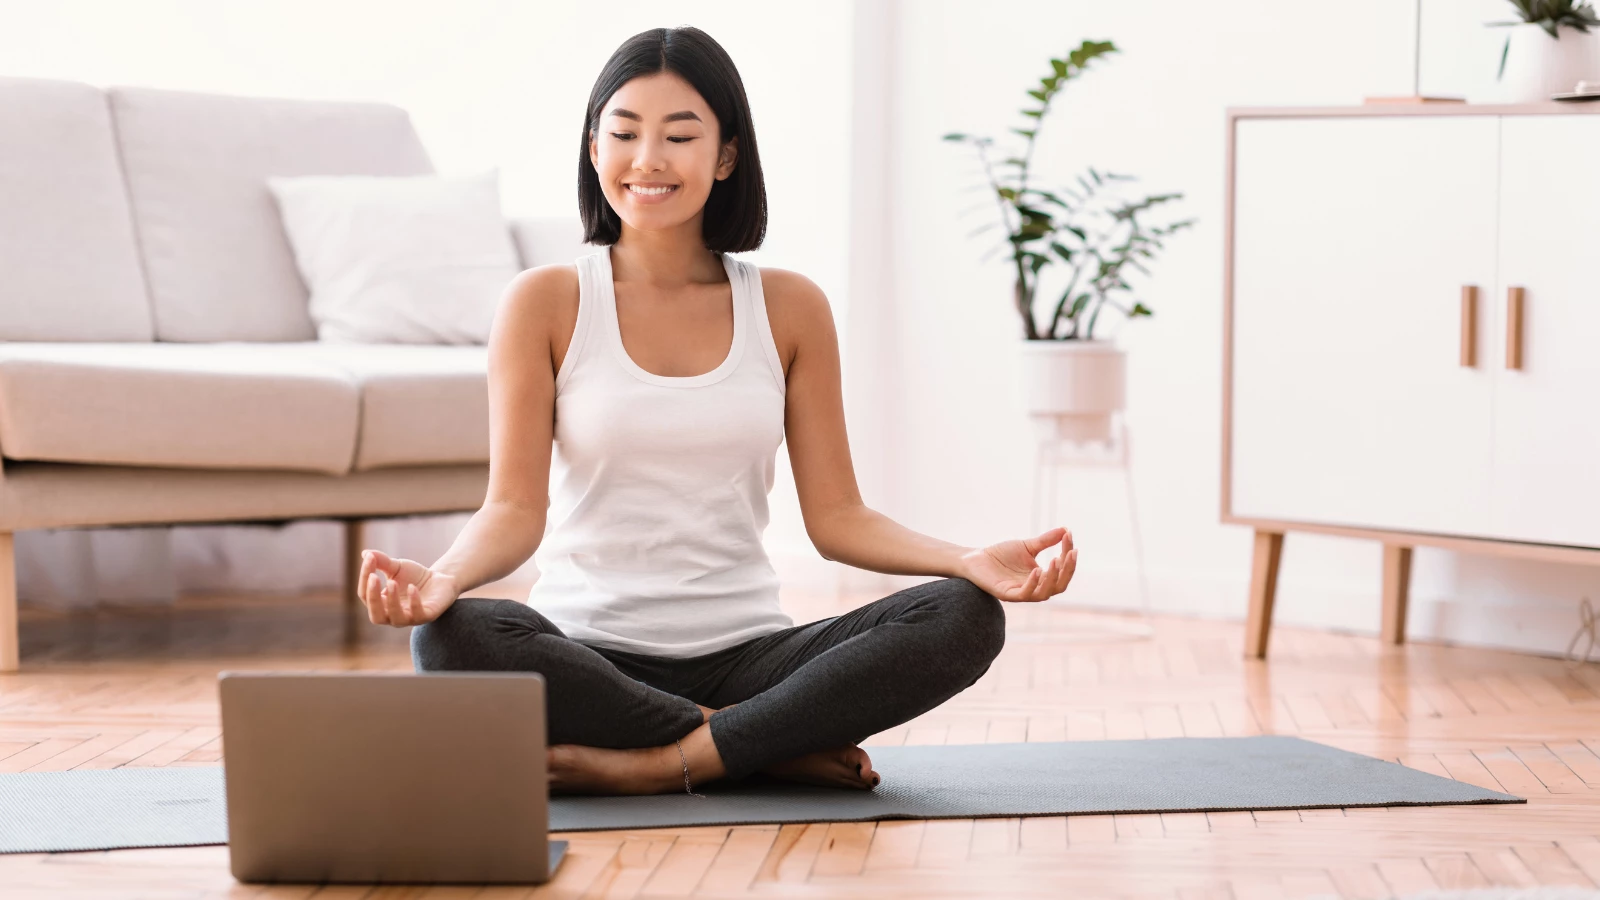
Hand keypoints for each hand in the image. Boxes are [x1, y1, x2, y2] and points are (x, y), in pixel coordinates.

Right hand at [356, 549, 459, 626]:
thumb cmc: (414, 576)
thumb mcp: (396, 567)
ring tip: (392, 582)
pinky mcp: (427, 615)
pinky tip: (412, 587)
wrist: (440, 578)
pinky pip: (418, 615)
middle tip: (374, 577)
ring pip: (396, 618)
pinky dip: (414, 602)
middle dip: (373, 597)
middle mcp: (392, 615)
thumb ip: (381, 562)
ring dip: (392, 601)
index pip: (365, 596)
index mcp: (381, 604)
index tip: (369, 559)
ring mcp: (410, 618)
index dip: (364, 578)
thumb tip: (365, 553)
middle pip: (376, 616)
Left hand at [958, 526, 1076, 602]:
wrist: (975, 559)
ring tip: (1057, 560)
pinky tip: (1037, 570)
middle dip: (1067, 570)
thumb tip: (1066, 530)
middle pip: (1059, 586)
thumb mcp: (1027, 546)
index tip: (1069, 536)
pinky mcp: (1007, 594)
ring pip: (1044, 593)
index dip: (1068, 556)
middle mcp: (1034, 588)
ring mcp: (1021, 593)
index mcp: (1041, 579)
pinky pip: (1024, 594)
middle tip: (1071, 552)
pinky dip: (1032, 583)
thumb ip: (1046, 541)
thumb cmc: (1001, 555)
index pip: (1061, 570)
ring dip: (1053, 578)